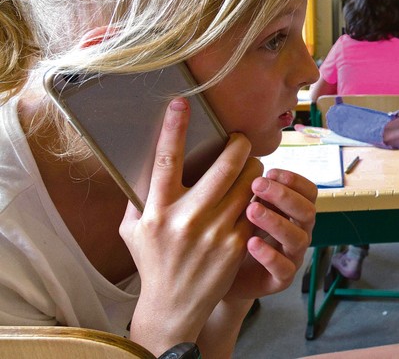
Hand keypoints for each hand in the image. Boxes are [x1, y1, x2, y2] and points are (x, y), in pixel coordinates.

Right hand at [121, 98, 259, 349]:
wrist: (174, 304)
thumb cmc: (153, 260)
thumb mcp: (133, 229)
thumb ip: (138, 197)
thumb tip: (146, 160)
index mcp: (156, 210)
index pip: (165, 159)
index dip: (174, 128)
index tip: (181, 102)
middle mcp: (185, 218)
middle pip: (223, 166)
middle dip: (238, 146)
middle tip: (242, 139)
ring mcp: (213, 232)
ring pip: (246, 184)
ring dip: (253, 170)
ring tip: (251, 167)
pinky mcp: (235, 244)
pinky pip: (253, 208)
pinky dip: (257, 197)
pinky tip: (255, 195)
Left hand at [224, 166, 316, 300]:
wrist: (220, 275)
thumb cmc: (234, 232)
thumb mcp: (242, 205)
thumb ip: (249, 187)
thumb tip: (239, 155)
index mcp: (294, 212)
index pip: (309, 192)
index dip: (294, 180)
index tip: (270, 171)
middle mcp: (299, 232)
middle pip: (307, 211)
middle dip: (284, 196)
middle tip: (257, 185)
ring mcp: (292, 257)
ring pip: (298, 238)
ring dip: (276, 221)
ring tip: (251, 210)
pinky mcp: (280, 280)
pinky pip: (284, 269)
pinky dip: (269, 254)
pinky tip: (250, 242)